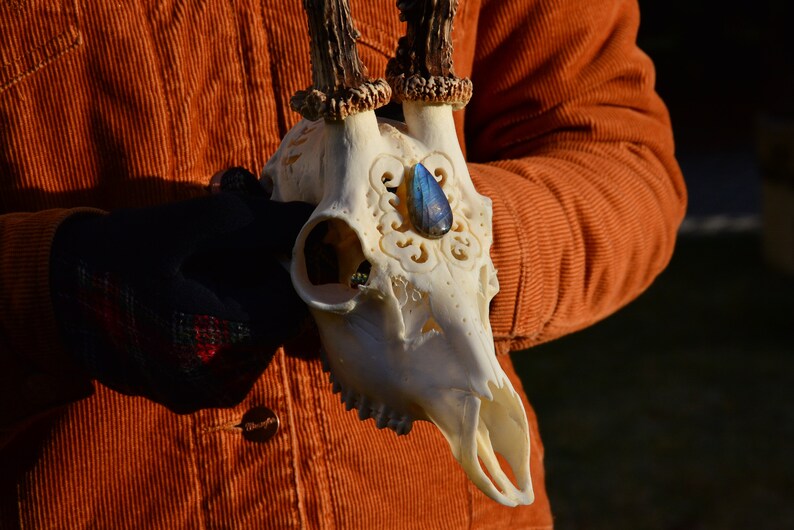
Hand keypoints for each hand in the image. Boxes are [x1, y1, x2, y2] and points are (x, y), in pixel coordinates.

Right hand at [50, 168, 313, 412]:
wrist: (55, 294)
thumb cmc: (120, 252)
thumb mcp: (186, 224)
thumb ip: (257, 223)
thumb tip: (315, 223)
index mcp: (214, 340)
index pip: (291, 303)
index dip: (285, 265)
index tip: (261, 241)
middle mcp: (215, 382)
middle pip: (277, 325)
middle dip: (263, 286)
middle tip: (222, 258)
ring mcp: (203, 396)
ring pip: (259, 342)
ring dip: (247, 306)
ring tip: (202, 281)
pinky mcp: (192, 398)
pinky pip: (235, 358)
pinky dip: (229, 327)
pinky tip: (195, 305)